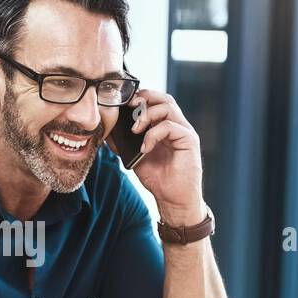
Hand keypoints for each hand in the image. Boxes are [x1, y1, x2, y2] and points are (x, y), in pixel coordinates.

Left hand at [118, 88, 203, 226]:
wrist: (173, 200)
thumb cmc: (158, 179)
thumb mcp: (135, 157)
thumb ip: (124, 143)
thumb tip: (107, 131)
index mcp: (165, 126)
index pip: (155, 101)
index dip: (139, 99)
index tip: (122, 106)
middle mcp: (177, 126)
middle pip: (163, 98)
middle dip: (143, 99)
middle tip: (129, 109)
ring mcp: (184, 132)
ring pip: (168, 106)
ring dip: (147, 115)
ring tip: (135, 130)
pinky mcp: (189, 141)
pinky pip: (170, 126)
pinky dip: (153, 134)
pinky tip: (144, 148)